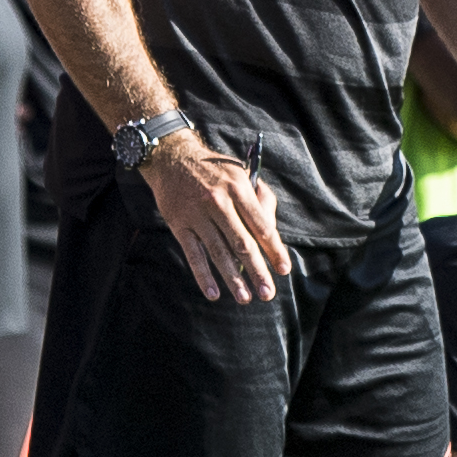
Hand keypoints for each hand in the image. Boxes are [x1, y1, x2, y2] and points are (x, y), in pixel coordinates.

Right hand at [142, 130, 287, 303]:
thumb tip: (273, 231)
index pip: (261, 225)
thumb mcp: (241, 173)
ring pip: (218, 252)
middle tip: (268, 293)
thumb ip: (260, 199)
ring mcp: (197, 214)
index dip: (274, 249)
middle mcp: (218, 202)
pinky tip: (213, 292)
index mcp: (239, 188)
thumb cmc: (215, 170)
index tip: (283, 269)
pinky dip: (203, 275)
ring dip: (233, 278)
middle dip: (257, 270)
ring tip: (245, 298)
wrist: (172, 158)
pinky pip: (193, 254)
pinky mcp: (179, 225)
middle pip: (242, 242)